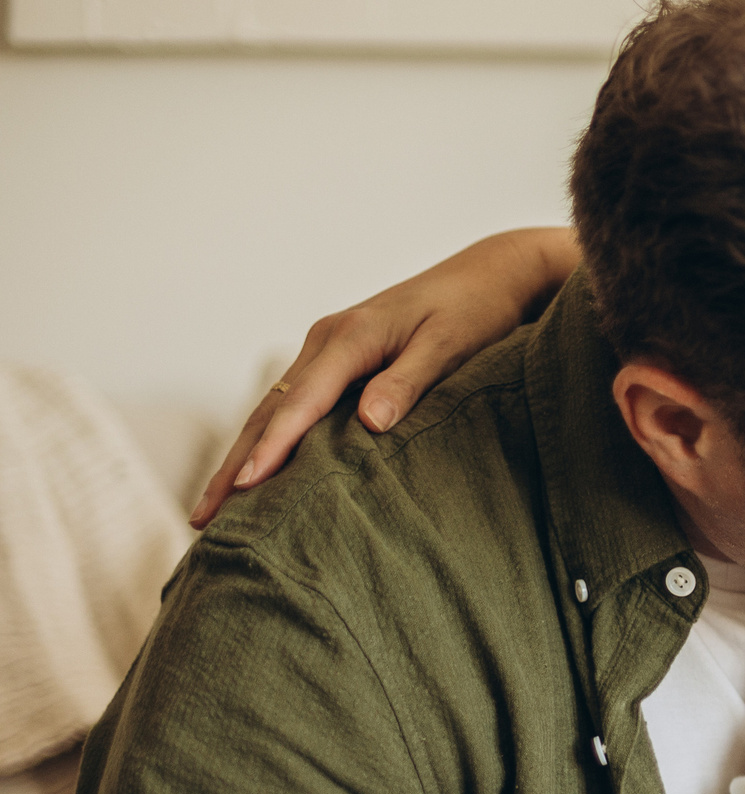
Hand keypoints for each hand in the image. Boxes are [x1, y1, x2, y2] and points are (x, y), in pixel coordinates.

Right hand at [191, 227, 580, 526]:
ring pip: (274, 410)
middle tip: (204, 518)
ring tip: (213, 509)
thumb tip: (369, 423)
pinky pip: (295, 406)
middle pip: (270, 410)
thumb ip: (408, 382)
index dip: (273, 446)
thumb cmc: (477, 310)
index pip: (301, 401)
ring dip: (243, 457)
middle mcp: (328, 341)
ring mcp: (329, 350)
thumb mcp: (450, 344)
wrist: (491, 275)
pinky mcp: (340, 361)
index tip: (245, 484)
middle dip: (235, 464)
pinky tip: (257, 473)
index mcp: (351, 337)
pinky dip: (270, 441)